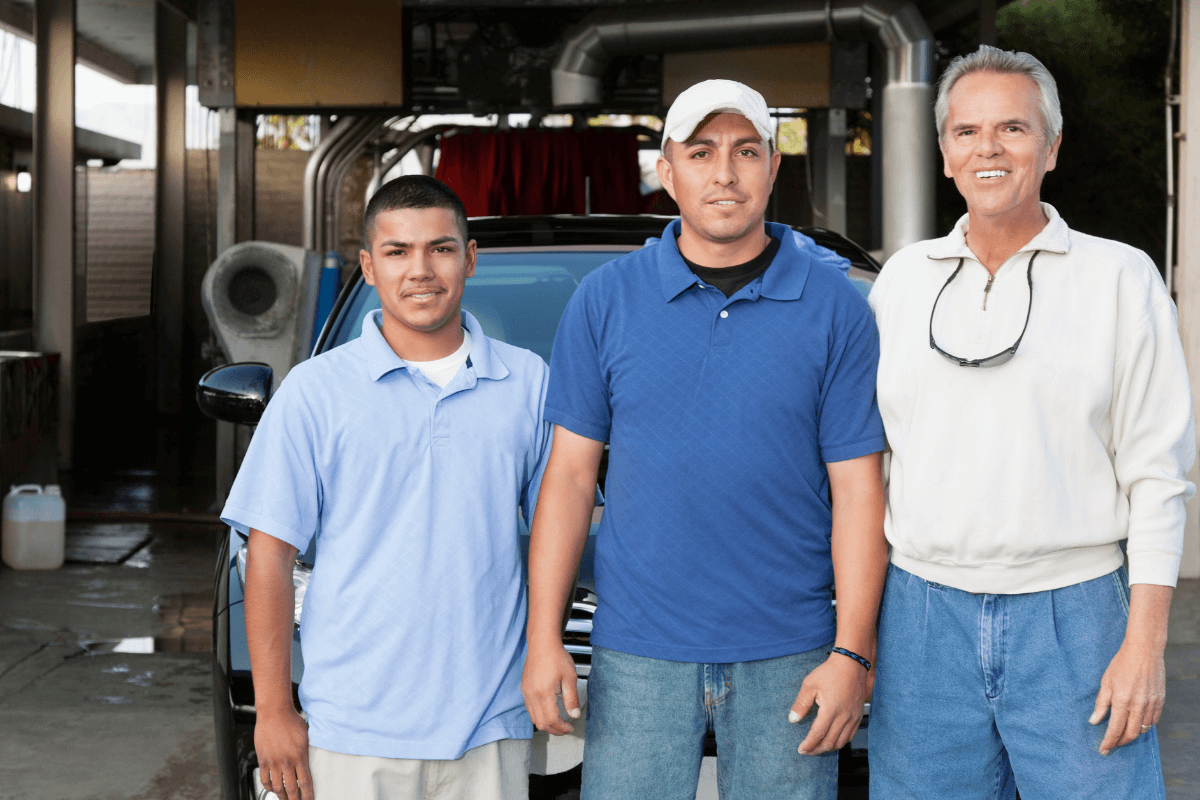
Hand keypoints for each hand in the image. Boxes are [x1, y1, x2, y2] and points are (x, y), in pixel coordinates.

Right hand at [255, 707, 312, 798]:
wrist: (274, 711)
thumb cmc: (291, 720)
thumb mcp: (306, 735)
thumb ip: (306, 750)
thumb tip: (308, 760)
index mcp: (300, 756)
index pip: (305, 782)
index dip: (308, 795)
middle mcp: (286, 761)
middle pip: (291, 788)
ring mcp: (273, 761)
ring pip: (277, 786)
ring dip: (281, 796)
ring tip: (285, 799)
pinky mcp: (263, 759)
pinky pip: (264, 779)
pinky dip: (268, 787)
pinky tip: (272, 788)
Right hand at [521, 640, 580, 735]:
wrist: (542, 643)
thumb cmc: (556, 657)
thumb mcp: (570, 678)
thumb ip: (571, 699)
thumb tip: (574, 715)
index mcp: (544, 693)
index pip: (552, 720)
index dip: (562, 728)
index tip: (570, 727)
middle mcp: (532, 695)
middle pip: (541, 723)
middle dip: (554, 730)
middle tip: (566, 729)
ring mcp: (526, 692)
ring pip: (534, 718)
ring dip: (546, 724)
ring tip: (559, 722)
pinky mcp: (524, 689)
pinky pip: (530, 709)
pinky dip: (539, 716)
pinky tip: (549, 712)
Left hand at [790, 654, 869, 754]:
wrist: (851, 664)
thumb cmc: (829, 672)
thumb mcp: (809, 685)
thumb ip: (801, 704)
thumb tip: (792, 720)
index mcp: (831, 709)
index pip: (818, 734)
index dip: (809, 745)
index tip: (801, 749)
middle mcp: (844, 716)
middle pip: (830, 742)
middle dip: (817, 750)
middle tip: (807, 751)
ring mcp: (853, 717)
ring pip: (841, 742)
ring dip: (828, 748)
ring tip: (817, 747)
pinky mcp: (858, 715)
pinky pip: (850, 735)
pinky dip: (840, 742)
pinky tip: (832, 740)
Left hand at [1089, 640, 1165, 755]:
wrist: (1144, 652)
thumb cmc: (1121, 665)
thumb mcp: (1105, 682)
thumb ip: (1101, 704)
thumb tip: (1094, 721)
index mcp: (1122, 701)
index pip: (1115, 729)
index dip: (1109, 742)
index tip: (1103, 750)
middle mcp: (1138, 706)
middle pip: (1131, 734)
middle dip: (1121, 742)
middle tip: (1113, 744)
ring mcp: (1151, 704)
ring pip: (1143, 729)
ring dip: (1133, 735)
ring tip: (1123, 735)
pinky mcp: (1160, 701)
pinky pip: (1153, 721)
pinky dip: (1145, 726)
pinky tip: (1137, 724)